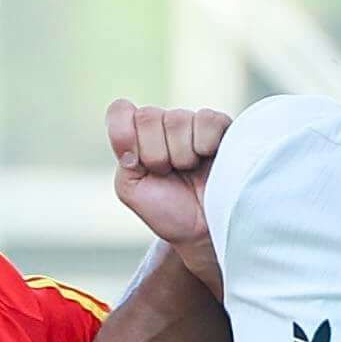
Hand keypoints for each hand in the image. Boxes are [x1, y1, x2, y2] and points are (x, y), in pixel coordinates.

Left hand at [106, 100, 233, 275]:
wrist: (204, 231)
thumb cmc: (169, 210)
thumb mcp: (131, 190)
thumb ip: (124, 162)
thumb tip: (135, 145)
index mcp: (137, 136)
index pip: (120, 110)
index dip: (122, 133)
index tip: (133, 161)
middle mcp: (163, 124)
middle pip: (147, 116)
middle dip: (155, 154)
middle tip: (168, 174)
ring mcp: (191, 123)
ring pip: (176, 119)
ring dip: (181, 155)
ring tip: (191, 171)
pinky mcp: (220, 126)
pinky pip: (206, 120)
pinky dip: (204, 144)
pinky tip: (208, 158)